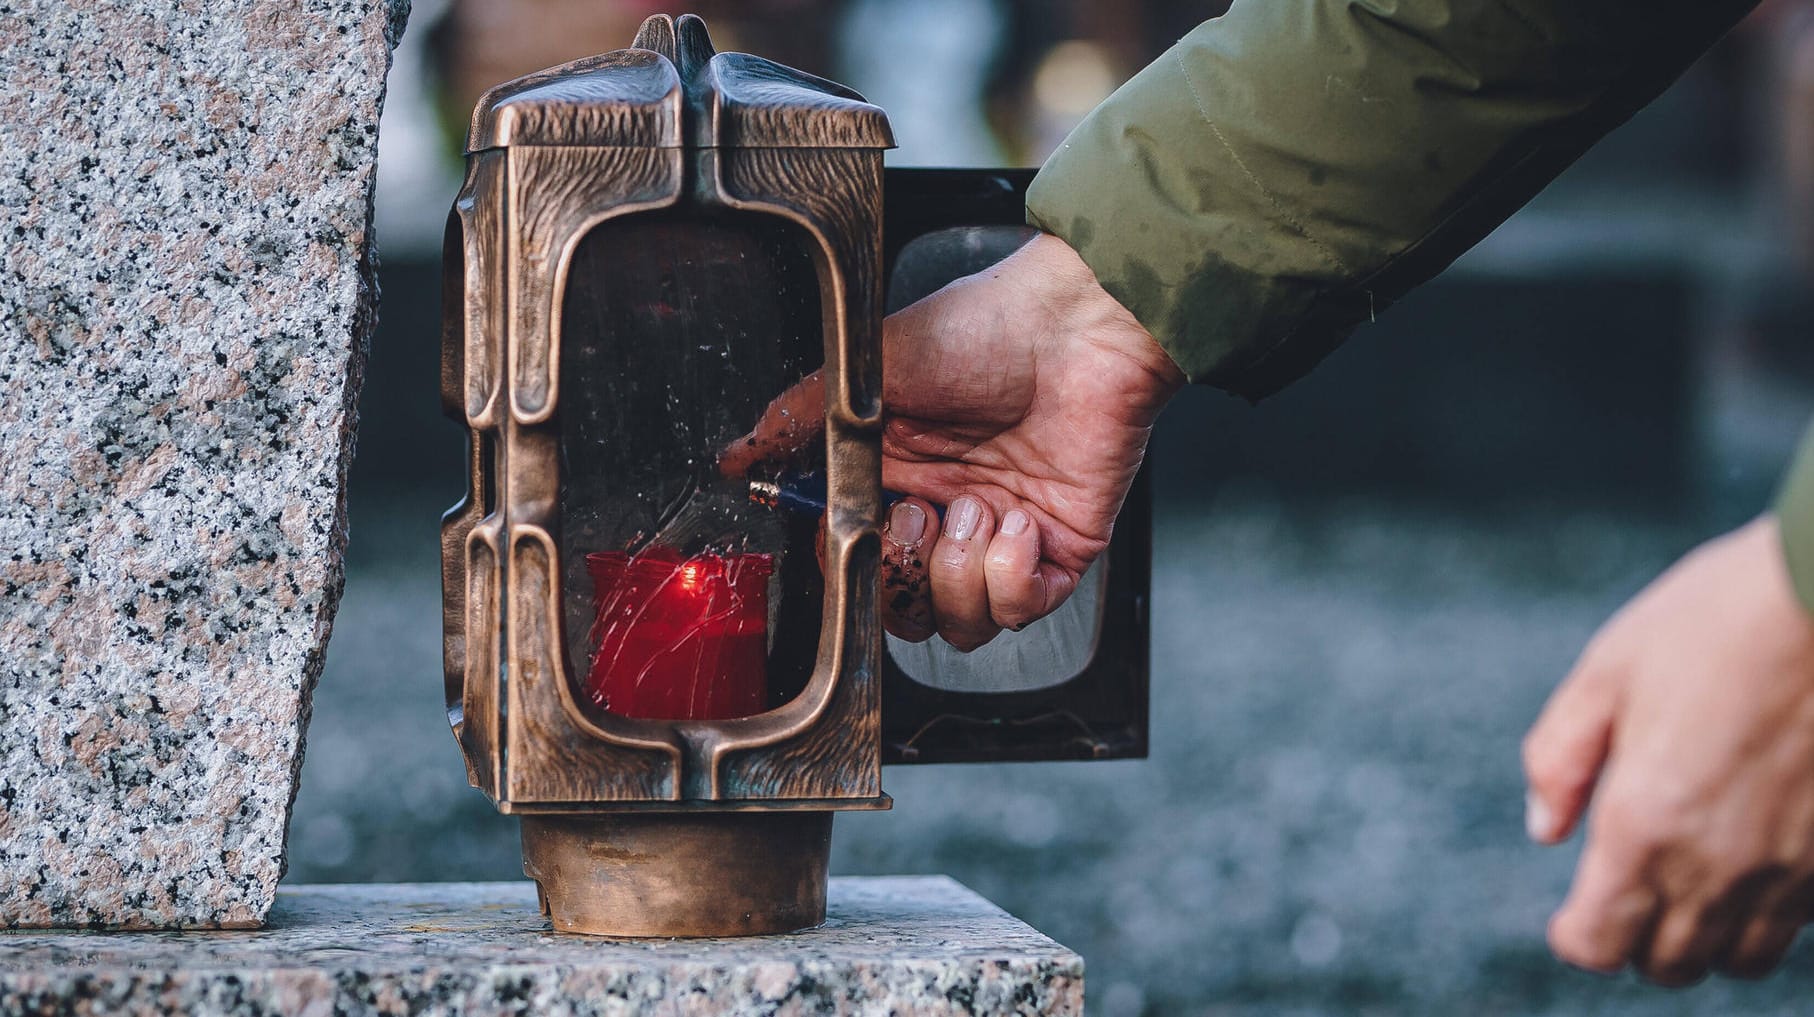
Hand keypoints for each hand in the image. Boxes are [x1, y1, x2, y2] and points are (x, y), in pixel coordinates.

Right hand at [722, 233, 1182, 648]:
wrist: (1077, 323)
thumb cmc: (984, 328)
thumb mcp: (868, 371)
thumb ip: (796, 420)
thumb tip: (734, 456)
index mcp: (896, 477)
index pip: (856, 563)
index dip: (851, 568)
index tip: (855, 536)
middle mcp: (945, 514)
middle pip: (903, 611)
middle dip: (901, 580)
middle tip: (915, 518)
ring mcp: (1000, 536)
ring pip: (959, 623)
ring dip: (958, 574)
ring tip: (976, 507)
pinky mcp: (1057, 549)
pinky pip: (1020, 610)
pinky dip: (1011, 577)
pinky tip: (1017, 520)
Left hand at [1523, 515, 1813, 982]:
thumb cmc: (1717, 618)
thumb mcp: (1607, 670)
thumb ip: (1560, 758)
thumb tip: (1543, 829)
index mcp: (1644, 822)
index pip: (1599, 944)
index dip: (1575, 936)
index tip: (1570, 913)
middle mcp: (1719, 864)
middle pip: (1669, 964)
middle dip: (1635, 939)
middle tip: (1625, 889)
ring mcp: (1790, 868)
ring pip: (1739, 958)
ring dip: (1704, 933)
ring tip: (1686, 879)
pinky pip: (1795, 924)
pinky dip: (1764, 912)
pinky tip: (1748, 856)